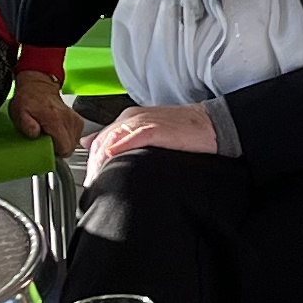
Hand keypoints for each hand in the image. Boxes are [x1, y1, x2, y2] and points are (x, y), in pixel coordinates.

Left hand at [14, 77, 86, 156]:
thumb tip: (35, 134)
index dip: (56, 153)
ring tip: (51, 135)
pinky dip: (68, 137)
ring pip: (74, 142)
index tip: (47, 148)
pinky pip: (76, 135)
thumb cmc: (28, 99)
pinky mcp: (77, 119)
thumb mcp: (20, 113)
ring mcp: (75, 119)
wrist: (38, 85)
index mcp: (56, 120)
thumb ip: (27, 125)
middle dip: (59, 148)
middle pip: (70, 147)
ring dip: (63, 142)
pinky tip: (58, 132)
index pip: (65, 147)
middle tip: (47, 141)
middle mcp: (68, 120)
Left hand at [86, 102, 219, 170]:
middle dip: (94, 165)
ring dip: (102, 162)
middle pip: (101, 141)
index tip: (93, 179)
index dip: (92, 161)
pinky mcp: (156, 128)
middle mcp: (132, 117)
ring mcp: (143, 122)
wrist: (210, 124)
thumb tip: (99, 149)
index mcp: (128, 118)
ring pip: (112, 140)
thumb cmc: (183, 131)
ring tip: (101, 180)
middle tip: (95, 185)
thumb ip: (124, 140)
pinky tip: (113, 160)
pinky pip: (132, 138)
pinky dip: (119, 149)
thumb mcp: (148, 132)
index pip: (100, 140)